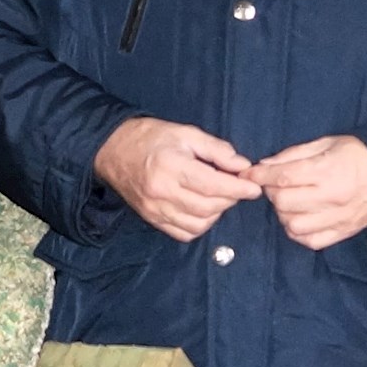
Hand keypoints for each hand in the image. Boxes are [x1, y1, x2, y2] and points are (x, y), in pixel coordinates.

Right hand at [94, 117, 255, 238]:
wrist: (112, 150)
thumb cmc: (150, 138)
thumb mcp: (185, 133)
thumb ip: (216, 149)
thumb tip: (242, 166)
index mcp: (171, 167)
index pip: (213, 185)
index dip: (238, 188)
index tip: (254, 187)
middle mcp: (162, 193)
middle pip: (208, 207)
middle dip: (230, 200)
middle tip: (237, 188)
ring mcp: (156, 210)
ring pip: (199, 224)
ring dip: (216, 213)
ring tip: (218, 197)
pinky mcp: (152, 220)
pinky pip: (184, 233)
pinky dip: (200, 225)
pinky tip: (203, 210)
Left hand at [254, 135, 366, 248]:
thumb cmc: (358, 155)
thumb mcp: (327, 143)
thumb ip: (294, 154)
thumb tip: (265, 165)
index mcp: (327, 170)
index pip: (283, 177)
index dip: (260, 176)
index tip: (249, 175)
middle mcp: (332, 197)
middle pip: (284, 203)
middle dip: (272, 193)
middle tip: (277, 185)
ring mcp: (337, 218)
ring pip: (293, 225)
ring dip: (284, 214)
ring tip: (290, 202)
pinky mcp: (342, 232)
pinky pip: (310, 241)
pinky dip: (298, 232)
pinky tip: (300, 218)